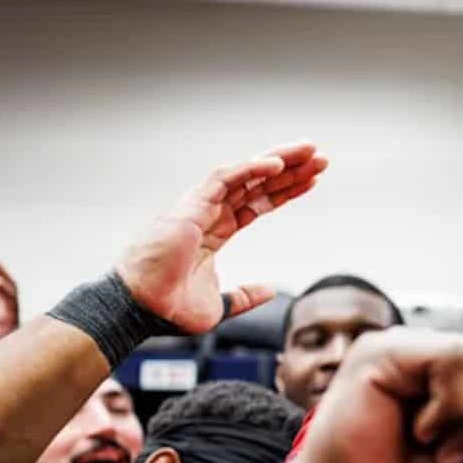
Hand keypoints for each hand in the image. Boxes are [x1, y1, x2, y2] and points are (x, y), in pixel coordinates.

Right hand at [117, 142, 327, 331]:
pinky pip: (224, 177)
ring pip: (244, 173)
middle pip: (256, 183)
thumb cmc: (169, 308)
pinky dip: (251, 168)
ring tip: (311, 152)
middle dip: (290, 170)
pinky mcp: (189, 205)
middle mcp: (208, 213)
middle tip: (321, 158)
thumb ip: (246, 296)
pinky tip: (278, 164)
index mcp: (214, 232)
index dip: (284, 191)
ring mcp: (199, 206)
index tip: (312, 182)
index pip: (256, 203)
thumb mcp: (221, 305)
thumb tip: (271, 290)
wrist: (142, 310)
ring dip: (279, 160)